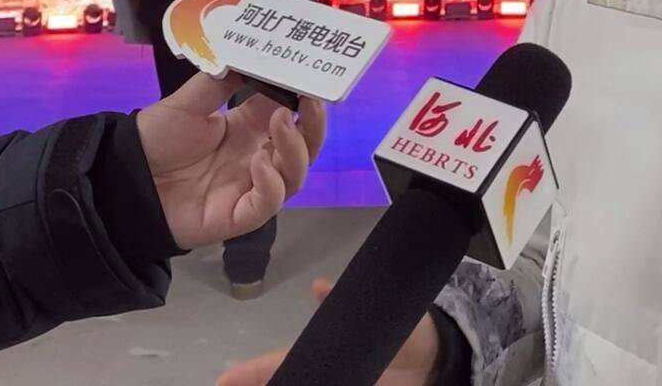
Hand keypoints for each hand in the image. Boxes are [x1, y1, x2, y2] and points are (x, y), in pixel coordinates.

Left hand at [137, 73, 325, 248]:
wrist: (125, 179)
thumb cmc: (156, 141)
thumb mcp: (186, 104)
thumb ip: (218, 82)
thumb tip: (249, 54)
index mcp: (248, 128)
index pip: (290, 112)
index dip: (305, 97)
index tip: (312, 76)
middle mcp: (257, 156)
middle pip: (304, 146)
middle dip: (313, 124)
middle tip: (310, 101)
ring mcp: (251, 187)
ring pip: (294, 175)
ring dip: (295, 149)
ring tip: (280, 123)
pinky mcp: (239, 215)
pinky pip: (268, 203)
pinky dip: (272, 183)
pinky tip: (259, 162)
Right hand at [216, 279, 439, 385]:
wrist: (436, 357)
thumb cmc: (401, 330)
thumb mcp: (372, 309)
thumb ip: (344, 299)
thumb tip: (318, 285)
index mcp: (323, 348)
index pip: (280, 362)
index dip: (251, 372)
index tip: (224, 379)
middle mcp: (326, 370)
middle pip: (284, 379)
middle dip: (256, 385)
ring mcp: (339, 380)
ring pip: (302, 385)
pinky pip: (334, 385)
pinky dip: (313, 385)